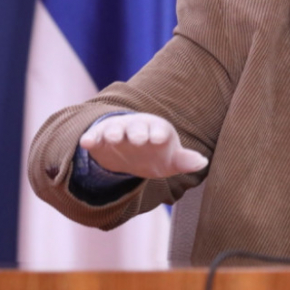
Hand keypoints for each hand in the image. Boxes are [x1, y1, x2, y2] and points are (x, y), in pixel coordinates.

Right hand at [79, 113, 207, 178]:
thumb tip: (202, 162)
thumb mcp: (170, 160)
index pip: (160, 130)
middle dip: (138, 132)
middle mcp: (138, 127)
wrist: (129, 152)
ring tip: (113, 138)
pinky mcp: (99, 137)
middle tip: (138, 139)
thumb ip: (184, 161)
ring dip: (114, 132)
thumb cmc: (156, 154)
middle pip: (137, 127)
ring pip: (115, 128)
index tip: (159, 139)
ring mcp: (118, 131)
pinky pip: (94, 136)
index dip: (159, 134)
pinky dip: (90, 138)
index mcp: (157, 130)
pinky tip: (87, 143)